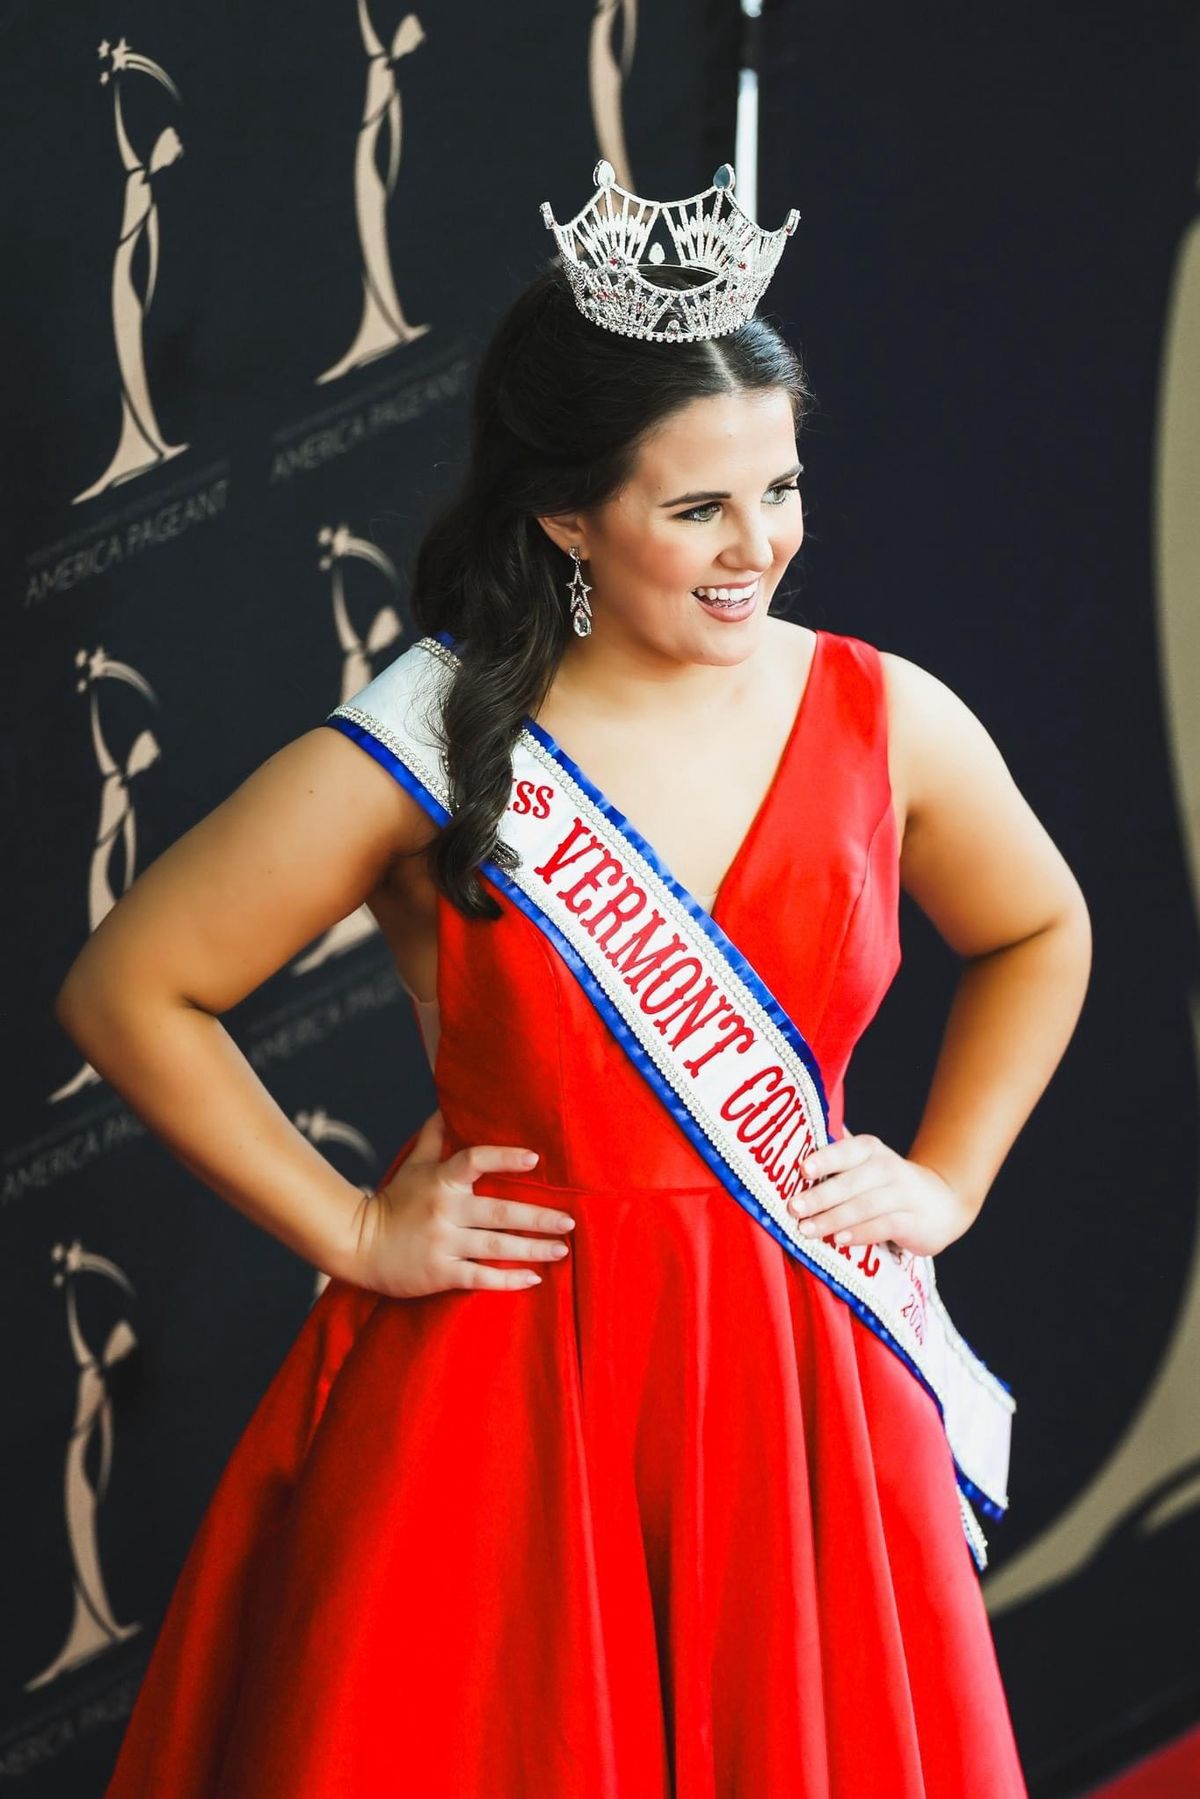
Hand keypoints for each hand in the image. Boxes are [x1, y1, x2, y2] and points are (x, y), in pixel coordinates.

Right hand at [352, 1109, 574, 1297]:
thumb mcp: (413, 1165)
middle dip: (539, 1217)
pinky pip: (481, 1278)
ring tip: (561, 1249)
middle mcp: (445, 1211)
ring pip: (497, 1246)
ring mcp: (444, 1244)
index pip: (475, 1161)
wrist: (357, 1244)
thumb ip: (435, 1138)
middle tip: (569, 1220)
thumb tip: (446, 1106)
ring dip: (533, 1249)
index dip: (505, 1158)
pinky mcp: (441, 1273)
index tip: (535, 1160)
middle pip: (501, 1212)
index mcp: (441, 1180)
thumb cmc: (392, 1201)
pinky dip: (509, 1280)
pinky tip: (534, 1278)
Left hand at [786, 1127, 972, 1258]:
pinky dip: (860, 1234)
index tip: (802, 1169)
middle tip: (793, 1208)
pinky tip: (839, 1240)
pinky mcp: (912, 1221)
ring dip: (832, 1219)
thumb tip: (793, 1141)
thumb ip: (836, 1157)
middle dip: (819, 1196)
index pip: (846, 1150)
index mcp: (870, 1150)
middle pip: (850, 1182)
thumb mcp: (867, 1164)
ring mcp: (902, 1195)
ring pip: (863, 1206)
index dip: (825, 1159)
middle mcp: (887, 1167)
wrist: (943, 1202)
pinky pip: (883, 1226)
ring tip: (807, 1230)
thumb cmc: (888, 1183)